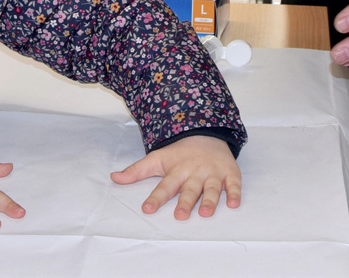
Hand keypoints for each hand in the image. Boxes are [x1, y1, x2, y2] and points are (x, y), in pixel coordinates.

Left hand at [110, 135, 241, 218]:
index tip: (147, 208)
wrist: (206, 133)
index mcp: (176, 170)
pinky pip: (234, 184)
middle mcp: (195, 172)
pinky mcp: (230, 172)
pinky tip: (234, 203)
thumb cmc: (179, 153)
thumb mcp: (157, 159)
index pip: (164, 186)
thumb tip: (114, 178)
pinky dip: (235, 193)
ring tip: (206, 213)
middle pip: (190, 188)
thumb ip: (137, 171)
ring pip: (212, 188)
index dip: (156, 197)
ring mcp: (213, 172)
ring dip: (210, 200)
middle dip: (186, 201)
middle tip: (180, 215)